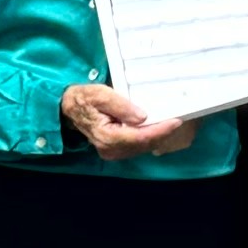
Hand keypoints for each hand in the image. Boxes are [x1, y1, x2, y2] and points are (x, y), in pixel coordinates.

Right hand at [62, 82, 197, 159]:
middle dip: (162, 134)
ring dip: (157, 137)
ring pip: (142, 148)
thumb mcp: (101, 94)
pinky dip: (149, 138)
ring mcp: (112, 152)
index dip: (160, 130)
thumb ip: (121, 106)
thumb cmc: (85, 98)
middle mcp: (110, 149)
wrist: (68, 108)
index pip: (140, 137)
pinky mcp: (115, 150)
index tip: (176, 121)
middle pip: (144, 145)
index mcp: (107, 137)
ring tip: (171, 123)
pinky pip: (136, 146)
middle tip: (179, 119)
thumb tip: (143, 116)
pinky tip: (158, 127)